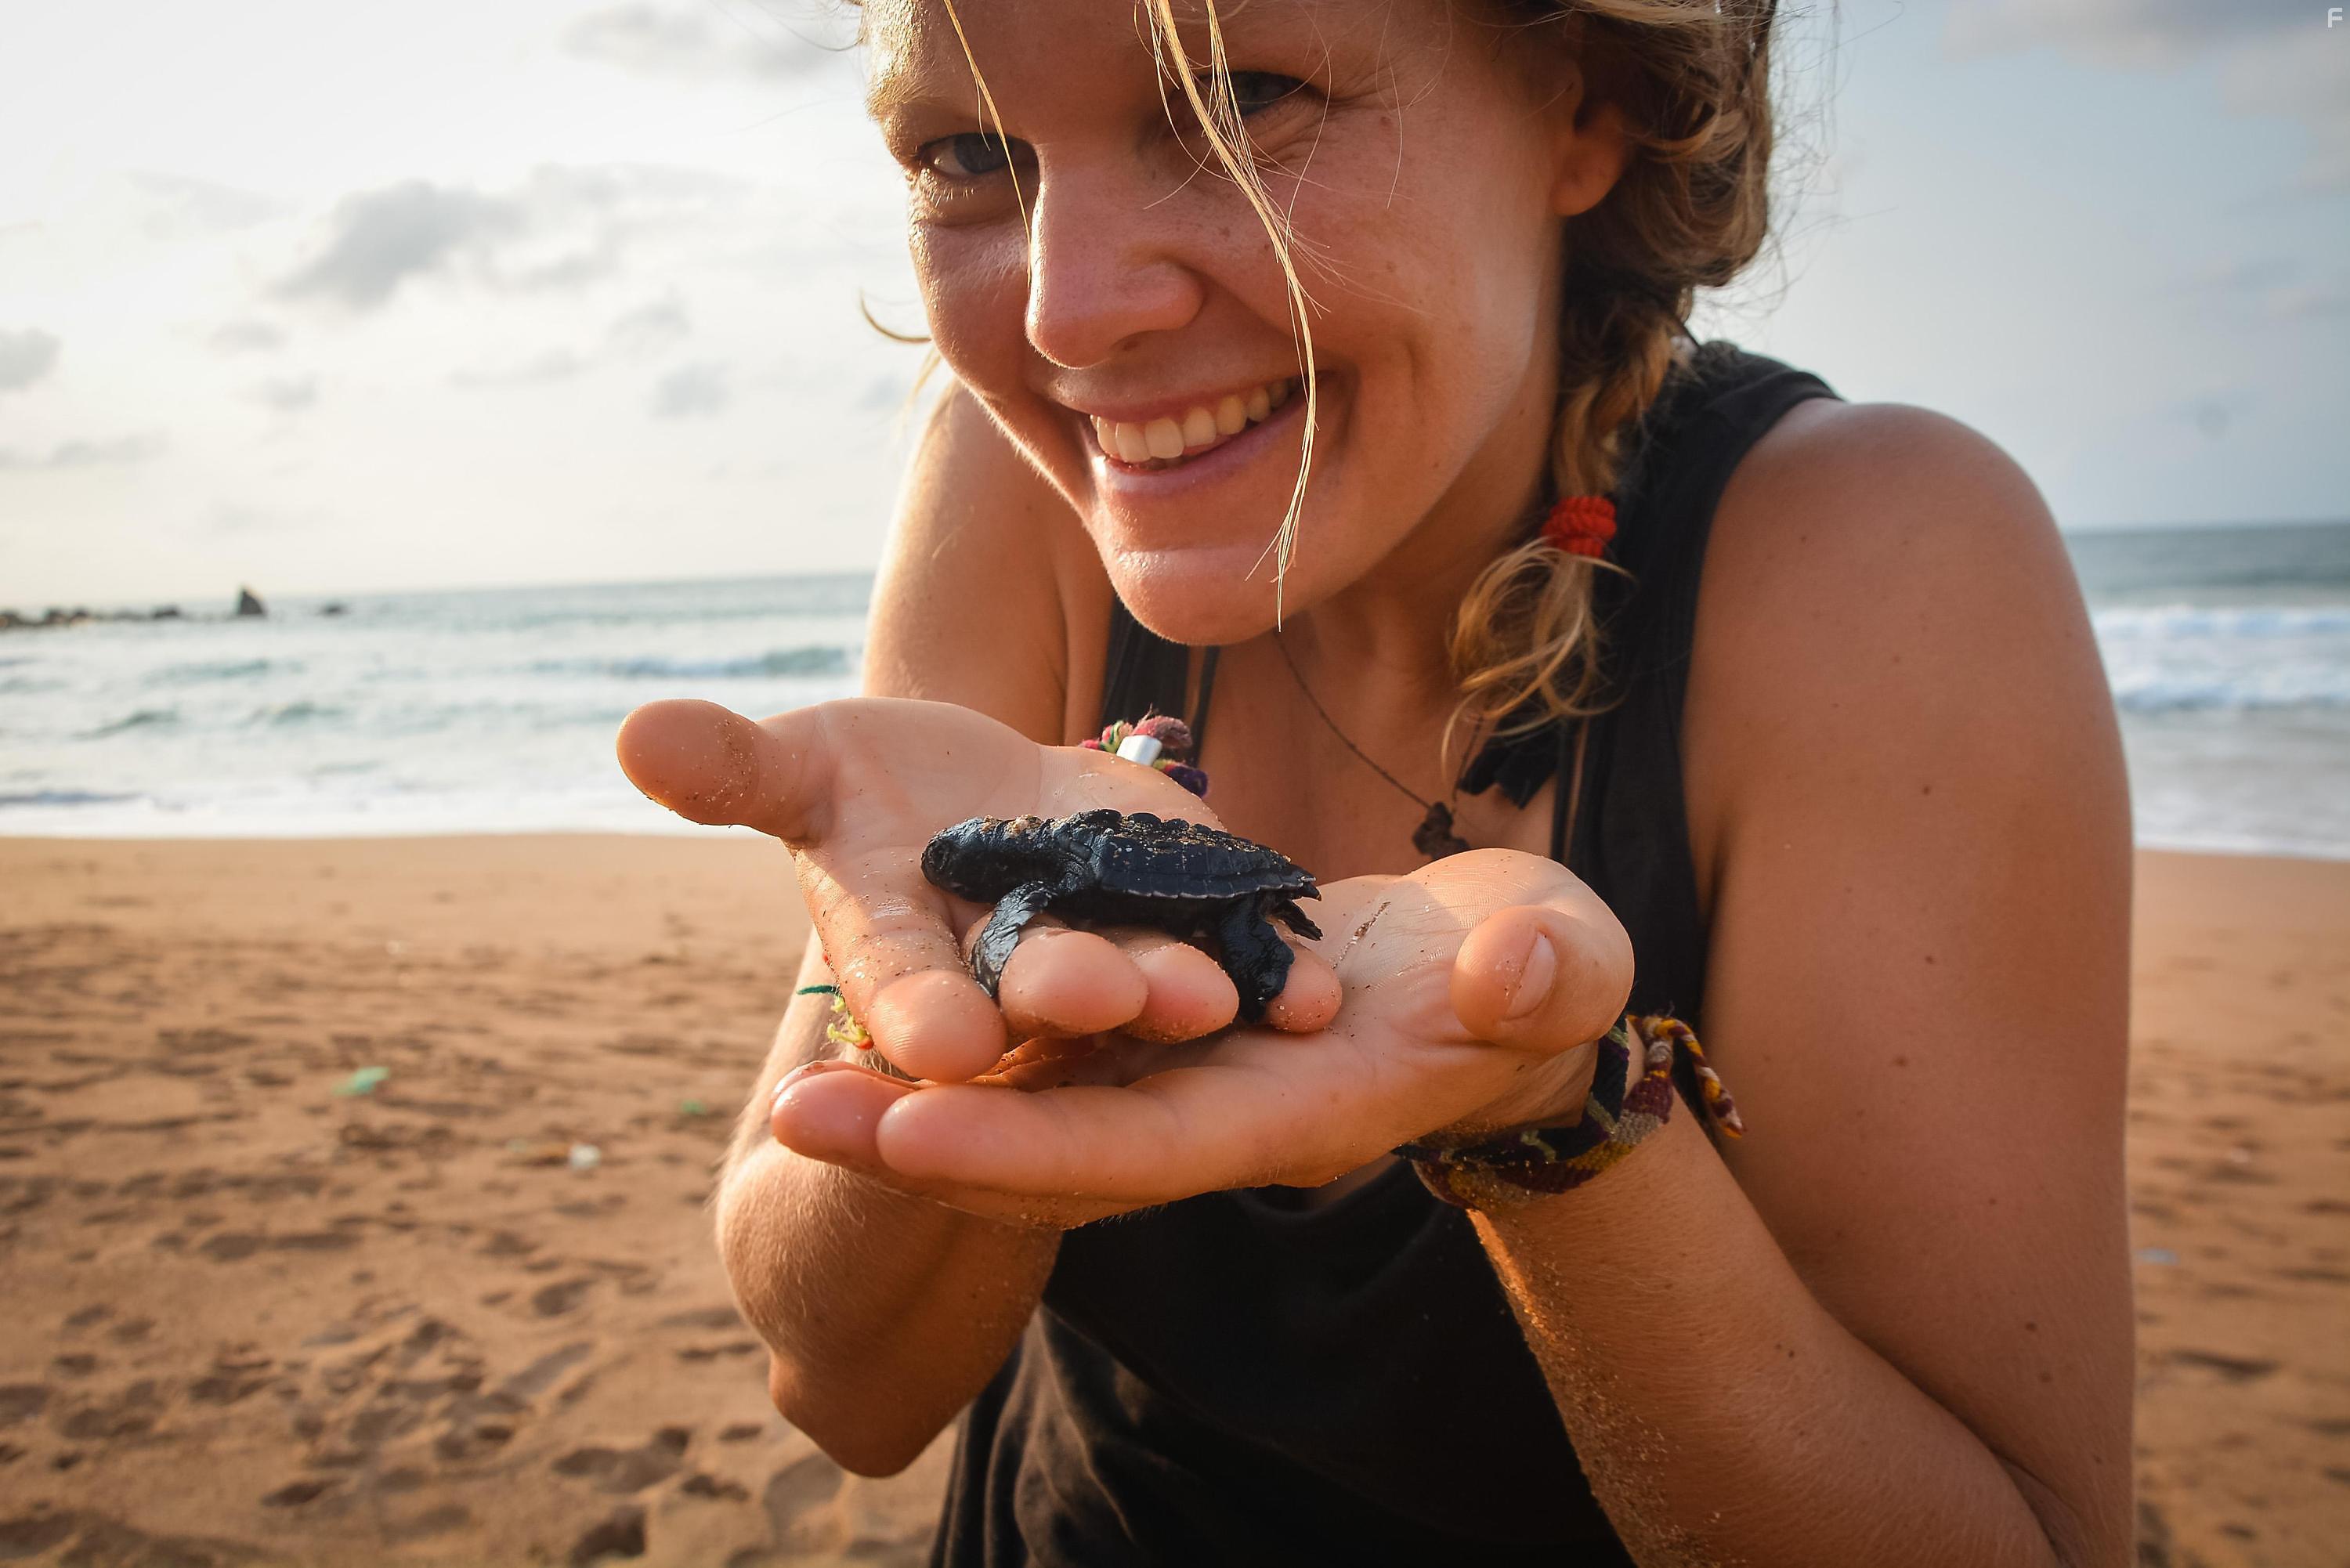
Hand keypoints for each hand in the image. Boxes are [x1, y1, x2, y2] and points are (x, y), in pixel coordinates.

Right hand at [614, 696, 1343, 1083]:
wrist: (983, 809)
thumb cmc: (866, 791)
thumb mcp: (804, 769)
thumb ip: (736, 768)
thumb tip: (634, 735)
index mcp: (900, 947)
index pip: (901, 981)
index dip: (919, 1009)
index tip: (943, 1040)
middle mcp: (1003, 970)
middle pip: (1032, 983)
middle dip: (1062, 990)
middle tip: (1097, 993)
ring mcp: (1103, 948)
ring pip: (1141, 973)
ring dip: (1176, 988)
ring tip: (1216, 997)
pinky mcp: (1182, 913)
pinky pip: (1229, 942)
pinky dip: (1270, 969)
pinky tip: (1317, 992)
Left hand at [762, 850, 1634, 1228]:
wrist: (1504, 976)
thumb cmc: (1547, 968)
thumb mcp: (1563, 958)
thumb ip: (1545, 971)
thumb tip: (1510, 973)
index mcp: (1299, 1110)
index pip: (1148, 1146)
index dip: (1033, 1146)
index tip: (907, 1137)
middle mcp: (1217, 1107)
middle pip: (1056, 1139)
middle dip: (927, 1136)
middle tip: (786, 1108)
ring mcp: (1185, 1068)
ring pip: (1036, 1089)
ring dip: (920, 1084)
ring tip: (785, 1068)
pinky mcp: (1169, 1015)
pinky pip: (1053, 1034)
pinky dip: (969, 1024)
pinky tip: (870, 992)